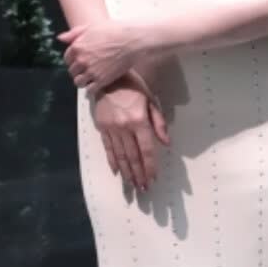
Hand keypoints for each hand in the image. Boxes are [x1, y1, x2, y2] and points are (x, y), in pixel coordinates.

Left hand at [57, 19, 144, 94]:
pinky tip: (97, 84)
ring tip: (90, 79)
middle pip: (72, 71)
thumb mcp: (91, 27)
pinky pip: (90, 90)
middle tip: (86, 70)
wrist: (131, 40)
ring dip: (83, 81)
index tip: (79, 61)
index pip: (67, 58)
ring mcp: (91, 71)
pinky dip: (92, 89)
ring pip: (78, 82)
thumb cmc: (114, 31)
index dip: (73, 60)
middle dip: (78, 71)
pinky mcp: (101, 80)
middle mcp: (81, 60)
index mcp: (77, 47)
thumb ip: (74, 33)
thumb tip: (61, 38)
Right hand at [92, 77, 169, 191]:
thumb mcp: (151, 101)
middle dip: (139, 174)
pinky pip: (108, 148)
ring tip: (132, 184)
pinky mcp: (101, 127)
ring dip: (127, 172)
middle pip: (133, 156)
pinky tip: (117, 172)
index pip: (146, 149)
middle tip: (143, 188)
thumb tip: (166, 143)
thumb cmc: (134, 87)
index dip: (150, 166)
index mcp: (139, 120)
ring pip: (120, 155)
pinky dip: (113, 161)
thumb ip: (159, 123)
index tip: (153, 178)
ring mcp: (111, 128)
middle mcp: (124, 127)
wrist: (108, 78)